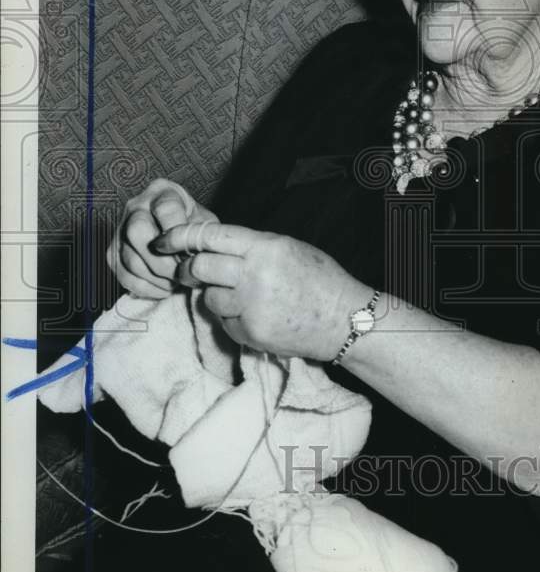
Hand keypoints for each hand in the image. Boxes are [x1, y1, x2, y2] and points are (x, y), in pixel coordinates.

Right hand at [106, 178, 217, 298]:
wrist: (174, 230)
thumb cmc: (192, 223)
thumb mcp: (203, 221)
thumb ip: (201, 235)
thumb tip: (197, 258)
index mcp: (162, 193)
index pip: (166, 209)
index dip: (179, 234)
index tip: (191, 252)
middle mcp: (136, 207)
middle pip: (138, 231)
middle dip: (164, 260)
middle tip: (182, 273)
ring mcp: (120, 230)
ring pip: (131, 259)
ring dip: (158, 278)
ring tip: (177, 282)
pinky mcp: (113, 254)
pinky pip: (125, 276)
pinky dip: (148, 288)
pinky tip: (165, 288)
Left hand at [152, 222, 370, 360]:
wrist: (344, 319)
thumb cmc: (319, 278)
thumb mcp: (288, 247)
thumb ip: (248, 246)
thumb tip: (206, 246)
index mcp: (265, 248)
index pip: (209, 237)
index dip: (180, 237)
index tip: (163, 240)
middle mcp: (255, 276)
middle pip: (199, 267)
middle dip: (190, 269)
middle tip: (192, 271)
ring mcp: (251, 308)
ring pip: (208, 298)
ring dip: (214, 295)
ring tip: (240, 295)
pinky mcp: (250, 334)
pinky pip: (223, 322)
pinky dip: (231, 317)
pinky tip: (255, 314)